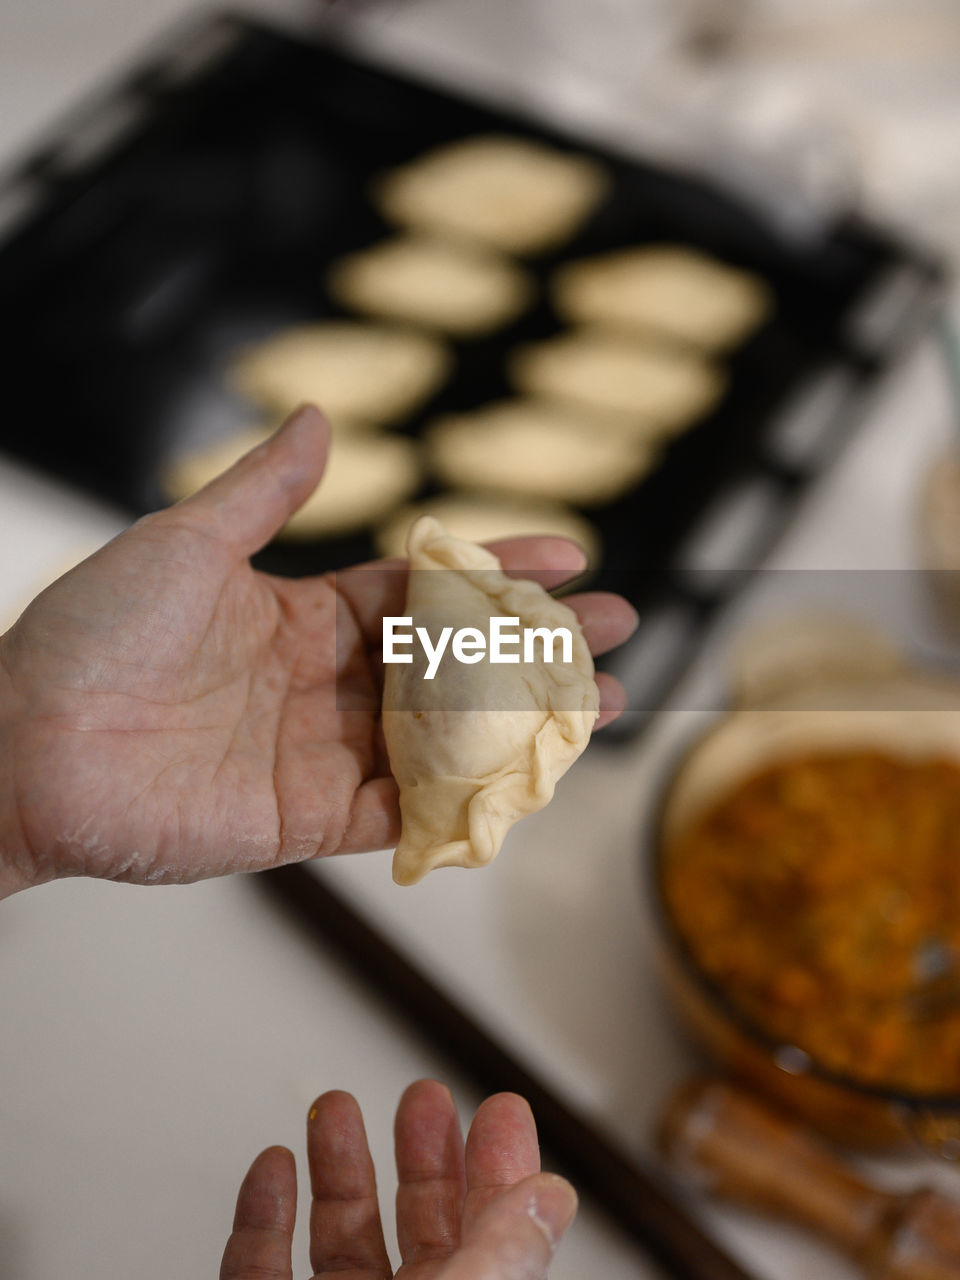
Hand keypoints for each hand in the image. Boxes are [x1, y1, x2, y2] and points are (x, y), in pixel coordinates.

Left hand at [0, 406, 636, 895]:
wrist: (24, 743)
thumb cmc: (91, 634)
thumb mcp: (187, 541)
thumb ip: (265, 491)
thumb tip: (318, 416)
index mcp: (298, 615)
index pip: (421, 589)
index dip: (492, 568)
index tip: (565, 553)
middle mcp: (321, 684)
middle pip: (452, 662)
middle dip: (536, 642)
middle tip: (616, 624)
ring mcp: (321, 754)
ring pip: (445, 735)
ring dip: (526, 717)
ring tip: (606, 698)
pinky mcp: (308, 821)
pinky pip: (404, 808)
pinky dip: (466, 792)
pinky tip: (532, 770)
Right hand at [221, 1079, 576, 1279]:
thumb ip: (504, 1257)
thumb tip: (552, 1196)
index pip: (495, 1241)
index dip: (500, 1172)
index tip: (501, 1110)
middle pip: (420, 1236)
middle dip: (422, 1158)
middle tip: (424, 1096)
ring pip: (338, 1246)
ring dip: (338, 1169)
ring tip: (338, 1107)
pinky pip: (256, 1274)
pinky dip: (259, 1219)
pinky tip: (271, 1170)